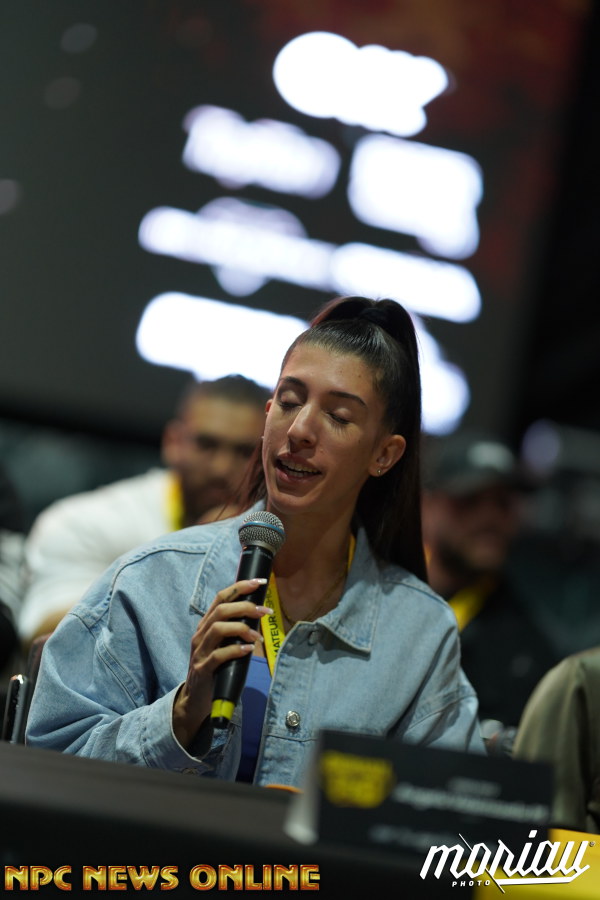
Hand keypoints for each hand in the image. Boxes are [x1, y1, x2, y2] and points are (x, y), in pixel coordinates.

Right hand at [172, 578, 270, 747]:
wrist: (197, 698)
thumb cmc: (217, 668)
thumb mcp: (225, 644)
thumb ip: (237, 629)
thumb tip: (261, 614)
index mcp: (207, 624)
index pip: (221, 597)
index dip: (240, 587)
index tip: (260, 582)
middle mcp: (201, 634)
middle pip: (221, 610)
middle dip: (246, 607)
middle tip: (265, 611)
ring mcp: (199, 651)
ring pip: (218, 628)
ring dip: (242, 628)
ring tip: (257, 636)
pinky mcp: (202, 669)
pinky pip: (218, 655)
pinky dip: (235, 649)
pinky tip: (248, 649)